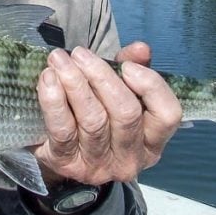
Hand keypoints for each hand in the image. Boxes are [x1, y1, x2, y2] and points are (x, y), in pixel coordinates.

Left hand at [32, 42, 181, 185]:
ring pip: (93, 120)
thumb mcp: (118, 89)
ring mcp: (99, 166)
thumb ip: (132, 67)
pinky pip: (62, 130)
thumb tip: (140, 49)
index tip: (127, 66)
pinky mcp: (67, 164)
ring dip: (75, 83)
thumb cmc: (96, 113)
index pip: (167, 115)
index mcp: (151, 141)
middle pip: (125, 113)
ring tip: (59, 60)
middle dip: (101, 76)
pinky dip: (54, 100)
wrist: (56, 150)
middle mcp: (131, 159)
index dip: (150, 86)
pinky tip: (48, 79)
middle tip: (80, 54)